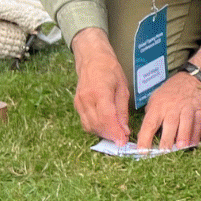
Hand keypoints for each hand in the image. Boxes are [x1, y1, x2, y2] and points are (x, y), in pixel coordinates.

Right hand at [71, 28, 131, 143]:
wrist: (92, 59)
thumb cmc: (110, 70)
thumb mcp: (122, 88)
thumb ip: (122, 110)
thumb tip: (124, 129)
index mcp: (100, 92)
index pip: (107, 118)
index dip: (115, 132)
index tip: (123, 141)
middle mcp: (86, 99)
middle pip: (97, 124)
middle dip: (110, 135)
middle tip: (122, 139)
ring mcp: (79, 102)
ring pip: (90, 126)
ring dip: (103, 133)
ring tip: (115, 133)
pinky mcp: (76, 105)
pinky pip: (85, 122)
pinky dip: (95, 128)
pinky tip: (105, 126)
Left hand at [136, 71, 200, 149]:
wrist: (192, 79)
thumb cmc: (171, 92)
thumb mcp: (155, 99)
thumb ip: (151, 115)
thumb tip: (145, 135)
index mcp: (158, 106)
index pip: (149, 124)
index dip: (145, 138)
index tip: (142, 151)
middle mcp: (173, 107)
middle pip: (169, 124)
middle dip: (166, 140)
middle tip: (163, 153)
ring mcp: (188, 108)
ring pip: (186, 124)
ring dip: (183, 136)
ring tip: (180, 148)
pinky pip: (199, 124)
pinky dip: (196, 134)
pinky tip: (193, 143)